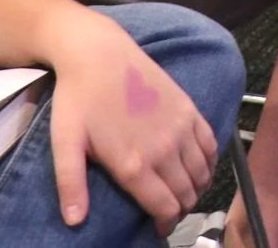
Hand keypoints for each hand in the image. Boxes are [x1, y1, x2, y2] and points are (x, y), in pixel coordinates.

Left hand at [46, 8, 218, 232]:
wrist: (97, 51)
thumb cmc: (78, 97)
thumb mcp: (65, 141)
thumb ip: (70, 184)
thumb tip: (74, 222)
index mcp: (135, 164)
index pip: (166, 208)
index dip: (166, 224)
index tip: (159, 227)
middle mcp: (164, 149)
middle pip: (186, 193)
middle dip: (181, 208)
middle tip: (169, 209)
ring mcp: (180, 126)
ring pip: (202, 172)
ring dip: (196, 187)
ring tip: (183, 190)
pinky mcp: (188, 106)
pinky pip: (211, 143)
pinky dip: (210, 161)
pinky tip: (200, 165)